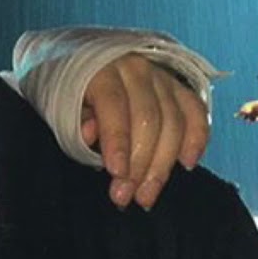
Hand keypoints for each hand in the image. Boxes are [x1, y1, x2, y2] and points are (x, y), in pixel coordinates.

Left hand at [81, 53, 209, 209]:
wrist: (81, 62)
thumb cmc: (68, 90)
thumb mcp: (61, 104)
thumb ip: (75, 123)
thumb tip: (91, 137)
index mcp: (102, 69)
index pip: (114, 106)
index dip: (117, 141)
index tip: (116, 173)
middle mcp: (137, 70)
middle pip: (149, 119)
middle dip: (139, 164)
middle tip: (126, 196)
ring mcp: (162, 78)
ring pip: (175, 122)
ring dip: (163, 164)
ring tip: (146, 195)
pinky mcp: (179, 87)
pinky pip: (196, 112)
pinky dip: (196, 139)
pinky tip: (186, 164)